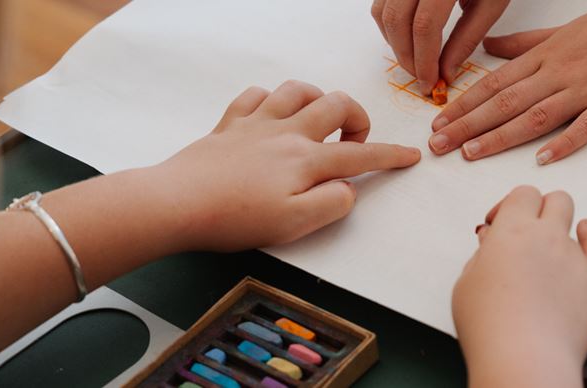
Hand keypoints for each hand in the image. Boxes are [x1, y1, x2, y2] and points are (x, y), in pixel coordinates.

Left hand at [154, 80, 420, 251]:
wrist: (176, 203)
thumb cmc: (234, 219)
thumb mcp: (293, 225)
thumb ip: (331, 204)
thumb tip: (347, 189)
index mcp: (306, 160)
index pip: (360, 155)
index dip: (390, 156)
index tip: (409, 156)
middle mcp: (286, 133)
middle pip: (336, 105)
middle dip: (357, 118)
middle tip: (355, 141)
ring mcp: (256, 124)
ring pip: (298, 90)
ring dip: (317, 99)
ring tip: (319, 122)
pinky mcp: (229, 125)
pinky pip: (256, 95)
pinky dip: (272, 100)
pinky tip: (273, 116)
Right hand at [371, 0, 510, 94]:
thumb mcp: (491, 4)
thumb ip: (467, 39)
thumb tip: (445, 72)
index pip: (425, 26)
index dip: (425, 60)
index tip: (430, 83)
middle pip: (397, 21)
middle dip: (407, 57)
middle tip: (421, 78)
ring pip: (383, 13)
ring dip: (395, 44)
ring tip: (416, 62)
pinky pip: (381, 3)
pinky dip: (390, 27)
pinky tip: (408, 40)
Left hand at [428, 0, 586, 163]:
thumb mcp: (562, 31)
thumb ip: (523, 44)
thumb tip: (489, 47)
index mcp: (545, 56)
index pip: (495, 84)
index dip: (463, 105)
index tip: (437, 122)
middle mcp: (559, 72)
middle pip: (505, 103)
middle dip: (467, 125)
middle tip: (437, 145)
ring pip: (536, 115)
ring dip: (501, 136)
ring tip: (471, 154)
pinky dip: (565, 141)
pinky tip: (543, 158)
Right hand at [452, 186, 586, 385]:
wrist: (525, 360)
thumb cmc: (489, 328)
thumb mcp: (466, 285)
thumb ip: (482, 256)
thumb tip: (491, 243)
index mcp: (513, 231)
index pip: (522, 194)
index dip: (511, 206)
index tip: (500, 225)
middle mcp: (548, 236)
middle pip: (556, 200)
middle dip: (541, 209)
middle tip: (528, 230)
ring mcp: (575, 257)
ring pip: (577, 224)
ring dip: (563, 230)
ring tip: (552, 245)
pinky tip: (586, 233)